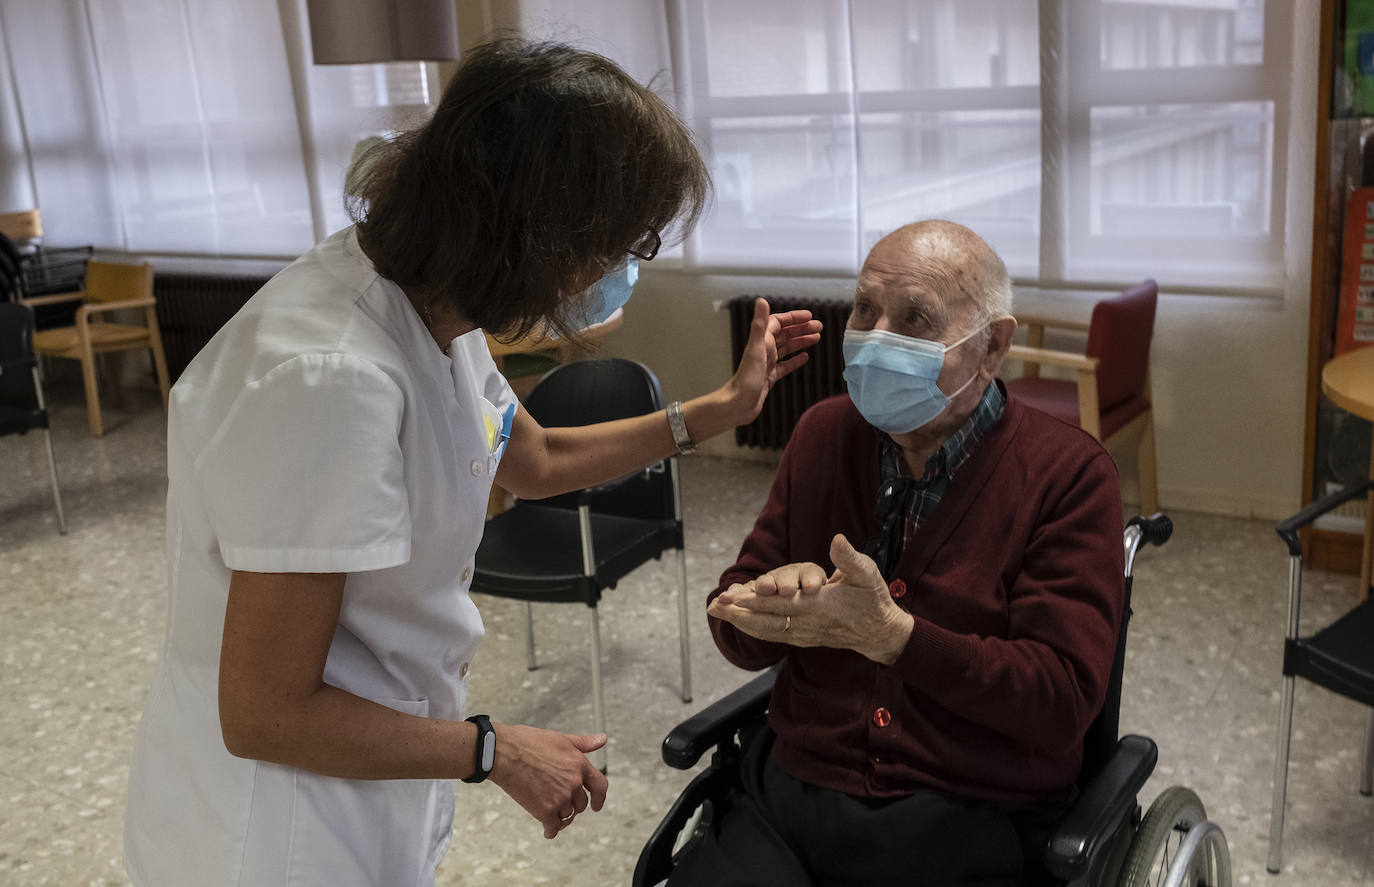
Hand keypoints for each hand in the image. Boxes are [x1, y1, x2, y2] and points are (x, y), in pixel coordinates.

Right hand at [488, 723, 607, 838]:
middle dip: (573, 804)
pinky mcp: (545, 811)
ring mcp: (560, 798)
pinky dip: (551, 830)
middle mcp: (573, 783)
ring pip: (568, 815)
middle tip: (560, 802)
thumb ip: (583, 743)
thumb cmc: (527, 742)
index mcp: (579, 764)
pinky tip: (547, 829)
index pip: (600, 785)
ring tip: (550, 812)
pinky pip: (554, 827)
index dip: (600, 797)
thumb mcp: (560, 738)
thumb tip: (602, 739)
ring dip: (560, 815)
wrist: (504, 754)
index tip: (597, 805)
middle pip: (581, 803)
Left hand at [708, 534, 913, 664]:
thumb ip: (850, 558)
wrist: (881, 633)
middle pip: (767, 620)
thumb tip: (837, 539)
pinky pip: (773, 635)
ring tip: (717, 611)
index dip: (756, 600)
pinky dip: (752, 628)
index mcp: (822, 606)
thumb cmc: (874, 600)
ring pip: (766, 630)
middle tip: (714, 604)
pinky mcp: (802, 638)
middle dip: (739, 613)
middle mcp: (809, 623)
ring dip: (740, 622)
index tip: (734, 595)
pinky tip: (737, 621)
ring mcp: (804, 634)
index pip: (782, 604)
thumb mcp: (868, 574)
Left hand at [723, 299, 823, 424]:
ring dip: (801, 342)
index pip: (778, 322)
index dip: (793, 318)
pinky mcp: (769, 377)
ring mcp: (767, 364)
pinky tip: (805, 358)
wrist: (738, 405)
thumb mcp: (755, 349)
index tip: (809, 316)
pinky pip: (785, 366)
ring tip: (816, 338)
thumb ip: (759, 325)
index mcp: (761, 341)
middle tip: (819, 327)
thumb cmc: (745, 379)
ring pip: (786, 348)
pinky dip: (795, 360)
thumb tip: (761, 301)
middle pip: (785, 334)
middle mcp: (764, 350)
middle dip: (801, 328)